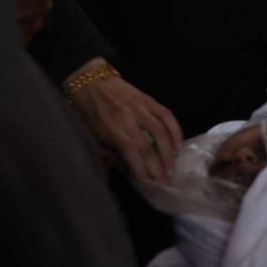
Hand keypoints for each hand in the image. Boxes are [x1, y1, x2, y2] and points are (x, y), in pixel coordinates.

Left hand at [65, 59, 183, 183]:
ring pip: (161, 131)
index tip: (151, 185)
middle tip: (166, 182)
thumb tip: (130, 170)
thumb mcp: (92, 138)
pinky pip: (167, 115)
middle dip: (159, 167)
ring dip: (169, 152)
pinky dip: (175, 130)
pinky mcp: (148, 99)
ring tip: (172, 167)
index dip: (143, 170)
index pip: (132, 154)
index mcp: (112, 130)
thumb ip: (111, 154)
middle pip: (149, 146)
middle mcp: (129, 119)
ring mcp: (141, 108)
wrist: (89, 82)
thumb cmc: (87, 113)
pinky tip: (179, 144)